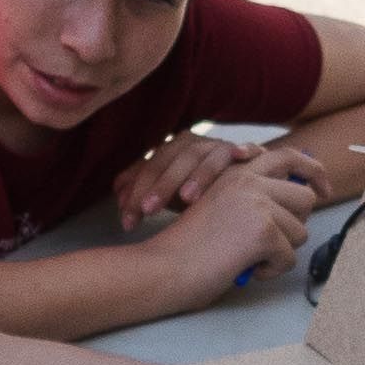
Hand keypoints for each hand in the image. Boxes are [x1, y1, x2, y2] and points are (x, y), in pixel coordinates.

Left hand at [110, 129, 255, 228]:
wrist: (238, 179)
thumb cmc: (196, 190)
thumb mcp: (167, 193)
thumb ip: (143, 191)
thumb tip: (119, 197)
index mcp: (169, 152)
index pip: (148, 167)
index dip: (135, 191)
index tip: (128, 220)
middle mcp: (192, 144)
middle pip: (172, 159)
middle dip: (160, 185)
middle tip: (148, 210)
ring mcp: (218, 146)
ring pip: (205, 156)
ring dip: (197, 175)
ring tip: (187, 199)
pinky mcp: (245, 152)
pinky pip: (245, 149)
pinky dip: (244, 149)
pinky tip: (239, 155)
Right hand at [149, 155, 317, 300]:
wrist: (164, 267)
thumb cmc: (187, 246)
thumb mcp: (220, 207)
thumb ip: (251, 198)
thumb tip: (294, 204)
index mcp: (237, 171)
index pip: (288, 156)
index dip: (314, 173)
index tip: (325, 190)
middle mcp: (249, 180)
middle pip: (305, 197)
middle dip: (296, 224)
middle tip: (276, 243)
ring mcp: (257, 203)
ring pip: (300, 231)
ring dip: (279, 251)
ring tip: (248, 257)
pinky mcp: (263, 231)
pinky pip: (288, 257)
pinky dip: (270, 270)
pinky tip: (245, 268)